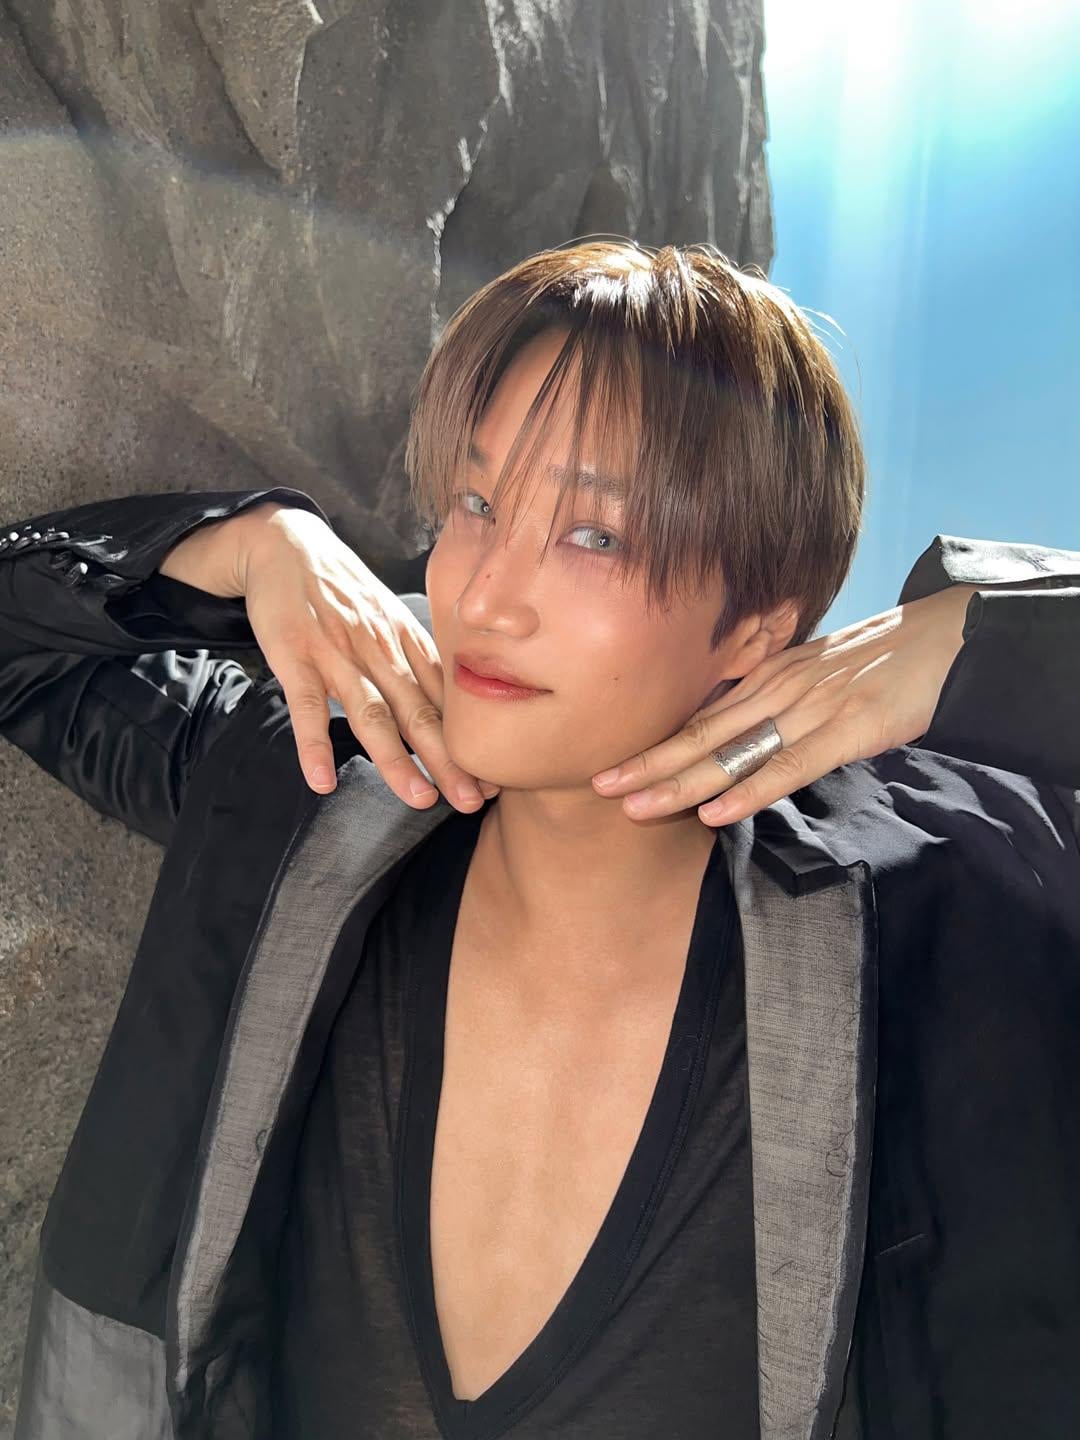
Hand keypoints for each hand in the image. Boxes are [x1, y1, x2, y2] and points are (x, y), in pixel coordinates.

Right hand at [234, 504, 499, 808]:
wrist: (288, 544)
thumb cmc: (345, 593)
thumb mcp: (390, 621)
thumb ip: (417, 664)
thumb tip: (454, 713)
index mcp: (407, 644)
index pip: (446, 701)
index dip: (470, 742)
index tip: (493, 781)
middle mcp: (380, 649)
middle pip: (420, 712)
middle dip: (449, 759)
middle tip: (474, 801)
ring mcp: (337, 653)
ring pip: (372, 712)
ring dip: (396, 758)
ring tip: (419, 797)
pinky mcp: (295, 655)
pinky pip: (307, 706)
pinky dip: (314, 745)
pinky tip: (322, 781)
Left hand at [591, 585, 977, 825]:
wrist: (943, 640)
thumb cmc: (879, 662)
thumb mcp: (815, 674)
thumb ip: (775, 701)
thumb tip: (738, 734)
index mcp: (768, 679)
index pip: (699, 718)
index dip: (653, 744)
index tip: (608, 765)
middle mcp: (778, 691)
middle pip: (699, 734)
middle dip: (646, 763)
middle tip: (598, 785)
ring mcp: (810, 709)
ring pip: (732, 753)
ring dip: (679, 783)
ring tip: (634, 808)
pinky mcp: (846, 729)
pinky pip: (789, 766)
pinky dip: (749, 791)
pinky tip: (715, 811)